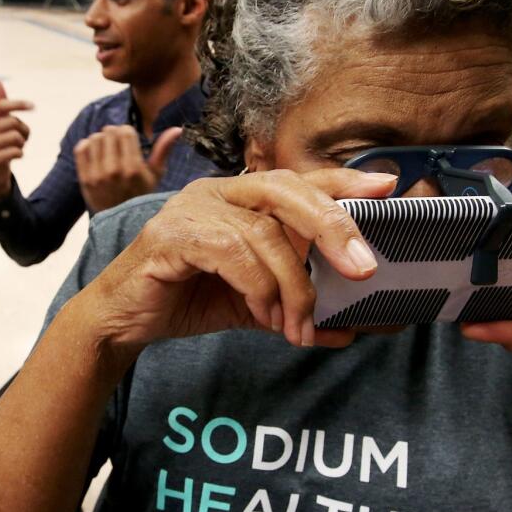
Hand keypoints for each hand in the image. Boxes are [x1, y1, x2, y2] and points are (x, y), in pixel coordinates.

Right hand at [0, 80, 32, 200]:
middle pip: (13, 122)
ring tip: (16, 147)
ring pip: (16, 137)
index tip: (33, 106)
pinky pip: (16, 152)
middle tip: (21, 138)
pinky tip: (15, 156)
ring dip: (22, 143)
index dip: (18, 104)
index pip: (1, 105)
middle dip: (23, 130)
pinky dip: (20, 153)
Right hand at [72, 169, 395, 350]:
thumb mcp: (255, 306)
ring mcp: (192, 207)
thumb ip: (299, 311)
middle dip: (332, 226)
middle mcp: (219, 191)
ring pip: (262, 232)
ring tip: (297, 324)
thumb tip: (351, 331)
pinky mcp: (170, 234)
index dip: (343, 182)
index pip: (299, 181)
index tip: (389, 188)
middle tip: (363, 270)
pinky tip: (265, 315)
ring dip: (292, 284)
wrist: (123, 320)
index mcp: (241, 197)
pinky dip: (257, 286)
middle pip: (286, 189)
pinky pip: (229, 251)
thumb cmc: (188, 298)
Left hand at [75, 125, 182, 211]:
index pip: (125, 132)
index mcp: (133, 168)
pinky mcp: (84, 179)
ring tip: (107, 148)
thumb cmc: (142, 193)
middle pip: (109, 133)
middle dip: (114, 134)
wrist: (121, 220)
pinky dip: (87, 145)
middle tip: (118, 143)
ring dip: (101, 139)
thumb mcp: (156, 174)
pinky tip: (96, 152)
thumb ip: (164, 149)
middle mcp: (114, 171)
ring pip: (94, 138)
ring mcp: (97, 176)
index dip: (127, 131)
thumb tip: (177, 129)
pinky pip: (81, 149)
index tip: (129, 138)